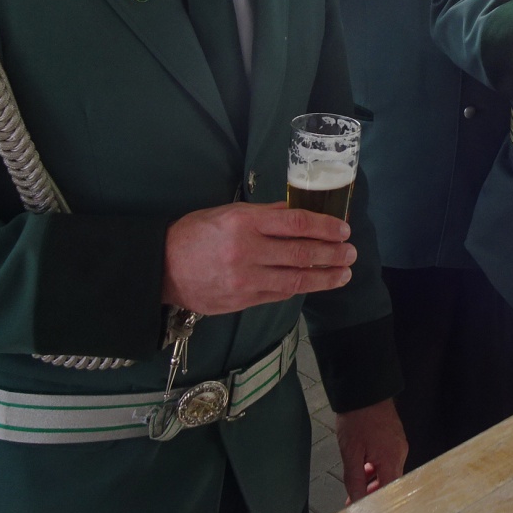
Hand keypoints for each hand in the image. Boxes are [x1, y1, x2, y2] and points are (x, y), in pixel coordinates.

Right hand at [162, 203, 355, 314]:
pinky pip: (278, 294)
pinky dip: (299, 288)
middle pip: (301, 253)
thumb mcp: (229, 213)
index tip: (344, 230)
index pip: (297, 223)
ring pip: (295, 279)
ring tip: (344, 273)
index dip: (325, 227)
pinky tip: (313, 282)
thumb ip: (265, 214)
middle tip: (351, 253)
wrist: (161, 268)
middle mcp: (247, 251)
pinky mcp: (241, 301)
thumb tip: (300, 211)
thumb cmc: (195, 233)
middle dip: (332, 254)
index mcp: (244, 223)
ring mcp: (245, 280)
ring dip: (325, 277)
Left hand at [336, 398, 406, 501]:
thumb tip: (357, 502)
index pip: (389, 492)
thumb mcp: (351, 454)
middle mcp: (400, 453)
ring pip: (389, 470)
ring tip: (355, 484)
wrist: (364, 390)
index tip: (363, 511)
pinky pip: (389, 459)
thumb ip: (355, 481)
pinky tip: (363, 467)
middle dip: (373, 493)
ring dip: (374, 480)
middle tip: (354, 500)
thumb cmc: (357, 419)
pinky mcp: (395, 437)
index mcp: (392, 459)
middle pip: (391, 482)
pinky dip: (377, 467)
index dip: (377, 503)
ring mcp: (399, 444)